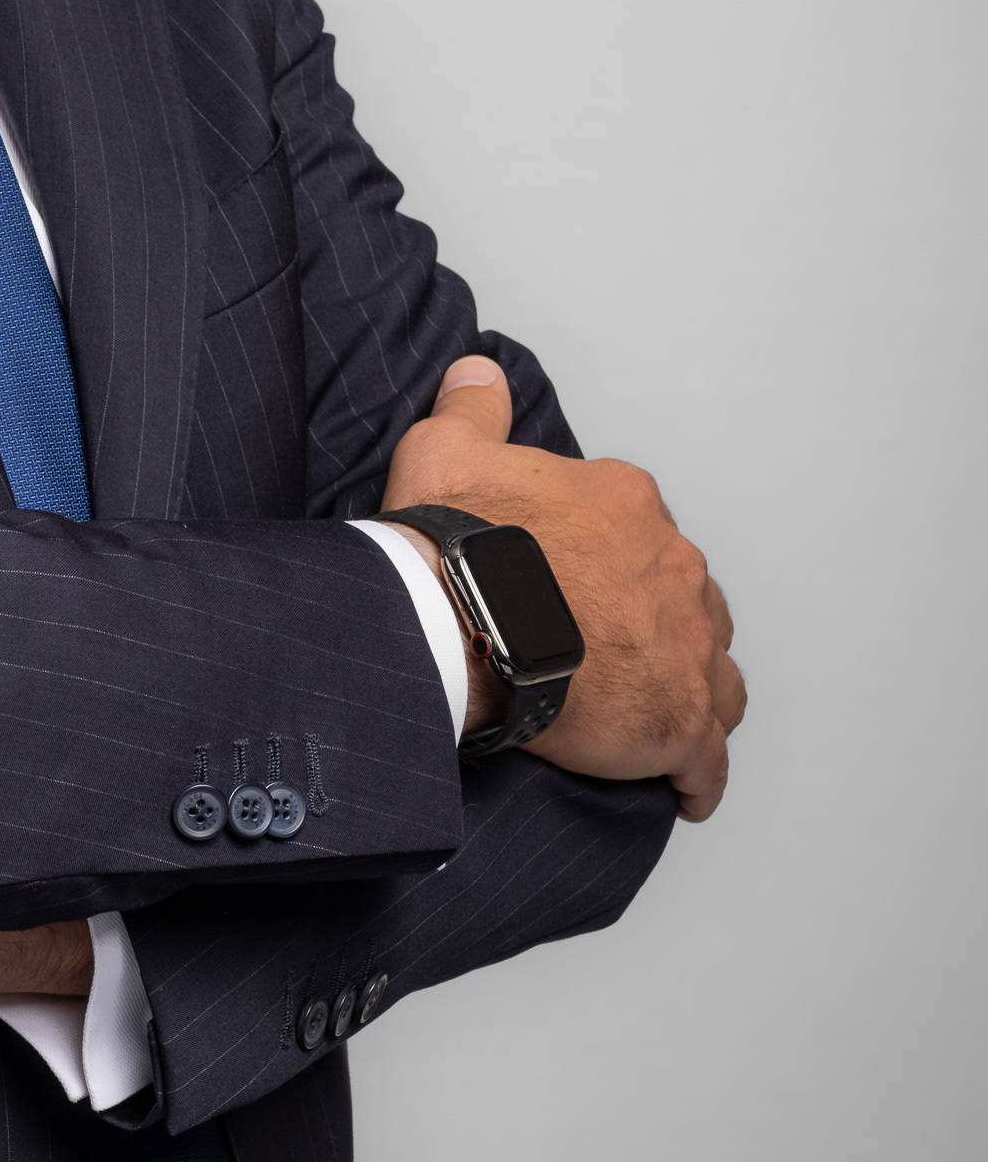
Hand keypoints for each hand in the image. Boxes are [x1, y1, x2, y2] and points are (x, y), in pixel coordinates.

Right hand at [382, 357, 745, 821]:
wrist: (461, 617)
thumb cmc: (454, 539)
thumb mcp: (446, 448)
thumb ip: (472, 408)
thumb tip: (477, 371)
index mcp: (626, 504)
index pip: (643, 535)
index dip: (617, 567)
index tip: (584, 593)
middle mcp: (674, 567)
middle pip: (688, 603)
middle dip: (664, 628)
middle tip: (616, 658)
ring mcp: (686, 645)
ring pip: (714, 674)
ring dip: (692, 693)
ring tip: (659, 720)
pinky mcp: (680, 719)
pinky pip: (707, 758)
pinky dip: (699, 775)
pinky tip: (686, 790)